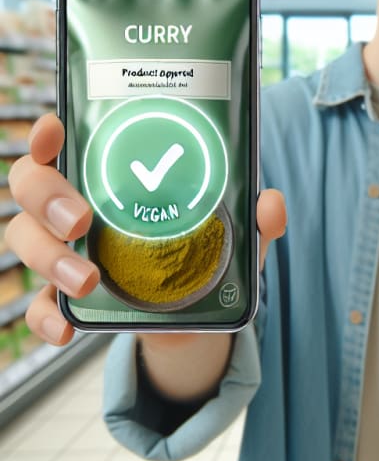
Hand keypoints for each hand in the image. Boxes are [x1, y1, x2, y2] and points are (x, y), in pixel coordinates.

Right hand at [5, 113, 285, 347]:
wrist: (196, 312)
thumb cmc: (207, 250)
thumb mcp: (238, 233)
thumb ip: (255, 218)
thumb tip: (270, 203)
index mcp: (111, 174)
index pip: (62, 142)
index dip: (47, 133)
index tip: (55, 130)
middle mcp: (77, 205)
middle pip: (30, 184)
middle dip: (46, 196)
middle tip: (81, 217)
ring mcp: (66, 249)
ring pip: (25, 240)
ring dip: (50, 257)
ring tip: (90, 279)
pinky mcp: (66, 297)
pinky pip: (38, 306)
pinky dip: (45, 318)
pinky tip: (67, 331)